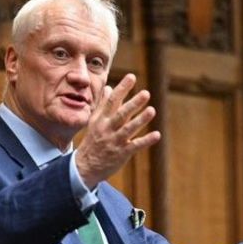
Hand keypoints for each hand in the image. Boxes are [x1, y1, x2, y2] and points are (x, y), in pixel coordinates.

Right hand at [75, 73, 160, 188]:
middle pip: (121, 114)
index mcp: (101, 119)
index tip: (131, 77)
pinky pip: (135, 146)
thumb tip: (109, 87)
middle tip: (146, 93)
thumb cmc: (92, 141)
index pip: (112, 101)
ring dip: (140, 120)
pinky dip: (146, 141)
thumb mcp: (94, 121)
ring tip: (152, 110)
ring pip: (128, 129)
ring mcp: (114, 141)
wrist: (85, 166)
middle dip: (133, 104)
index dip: (122, 88)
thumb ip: (103, 104)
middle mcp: (107, 129)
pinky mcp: (121, 153)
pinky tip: (157, 135)